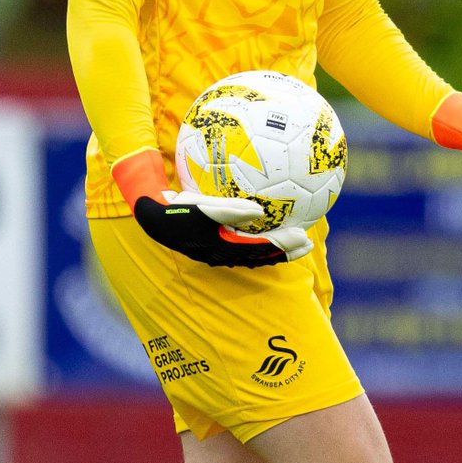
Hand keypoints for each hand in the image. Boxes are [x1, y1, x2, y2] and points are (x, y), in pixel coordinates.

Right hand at [133, 192, 312, 267]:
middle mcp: (223, 254)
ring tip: (298, 243)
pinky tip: (271, 232)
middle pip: (261, 255)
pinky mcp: (215, 244)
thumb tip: (260, 212)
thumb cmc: (178, 209)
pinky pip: (244, 247)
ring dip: (277, 250)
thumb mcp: (202, 207)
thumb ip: (230, 210)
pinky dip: (261, 243)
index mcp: (222, 247)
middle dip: (286, 250)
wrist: (153, 216)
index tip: (304, 238)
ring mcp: (219, 251)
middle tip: (309, 244)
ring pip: (254, 254)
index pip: (260, 248)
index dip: (283, 244)